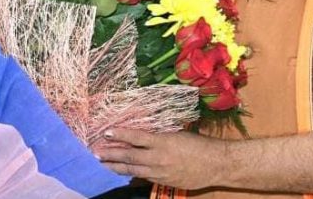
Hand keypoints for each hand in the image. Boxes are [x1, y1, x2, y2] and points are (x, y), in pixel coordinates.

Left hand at [94, 128, 222, 189]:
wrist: (217, 164)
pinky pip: (144, 177)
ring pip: (133, 170)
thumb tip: (143, 133)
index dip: (120, 134)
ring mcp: (160, 172)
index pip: (136, 137)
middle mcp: (158, 158)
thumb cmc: (199, 144)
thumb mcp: (178, 134)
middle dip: (111, 154)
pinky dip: (132, 174)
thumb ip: (159, 135)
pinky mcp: (164, 182)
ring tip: (103, 163)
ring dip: (116, 166)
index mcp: (163, 141)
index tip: (106, 132)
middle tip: (95, 152)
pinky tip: (123, 172)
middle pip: (130, 157)